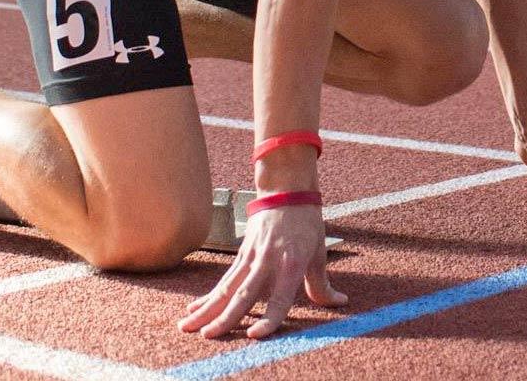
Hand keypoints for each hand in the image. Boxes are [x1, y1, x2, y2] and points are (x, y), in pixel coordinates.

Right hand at [179, 203, 343, 339]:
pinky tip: (194, 308)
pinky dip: (209, 295)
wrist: (287, 189)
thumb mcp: (319, 253)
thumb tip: (340, 303)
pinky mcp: (241, 253)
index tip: (255, 335)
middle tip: (207, 336)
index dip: (269, 318)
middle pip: (244, 295)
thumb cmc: (307, 223)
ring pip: (226, 288)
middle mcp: (269, 261)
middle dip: (224, 317)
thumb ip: (322, 284)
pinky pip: (224, 279)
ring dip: (207, 309)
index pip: (280, 298)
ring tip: (187, 326)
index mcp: (292, 263)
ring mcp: (252, 257)